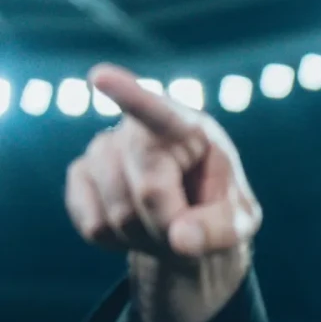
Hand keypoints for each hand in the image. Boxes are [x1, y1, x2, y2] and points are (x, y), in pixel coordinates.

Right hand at [65, 63, 262, 321]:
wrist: (187, 226)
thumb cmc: (220, 214)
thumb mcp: (239, 224)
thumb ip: (220, 230)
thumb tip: (181, 240)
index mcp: (189, 128)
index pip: (159, 113)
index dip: (128, 95)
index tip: (100, 77)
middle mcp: (138, 129)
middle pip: (150, 192)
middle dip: (173, 226)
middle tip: (190, 232)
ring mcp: (102, 149)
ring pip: (118, 215)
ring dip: (147, 239)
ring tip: (165, 227)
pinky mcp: (79, 176)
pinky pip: (95, 227)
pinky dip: (120, 244)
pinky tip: (136, 229)